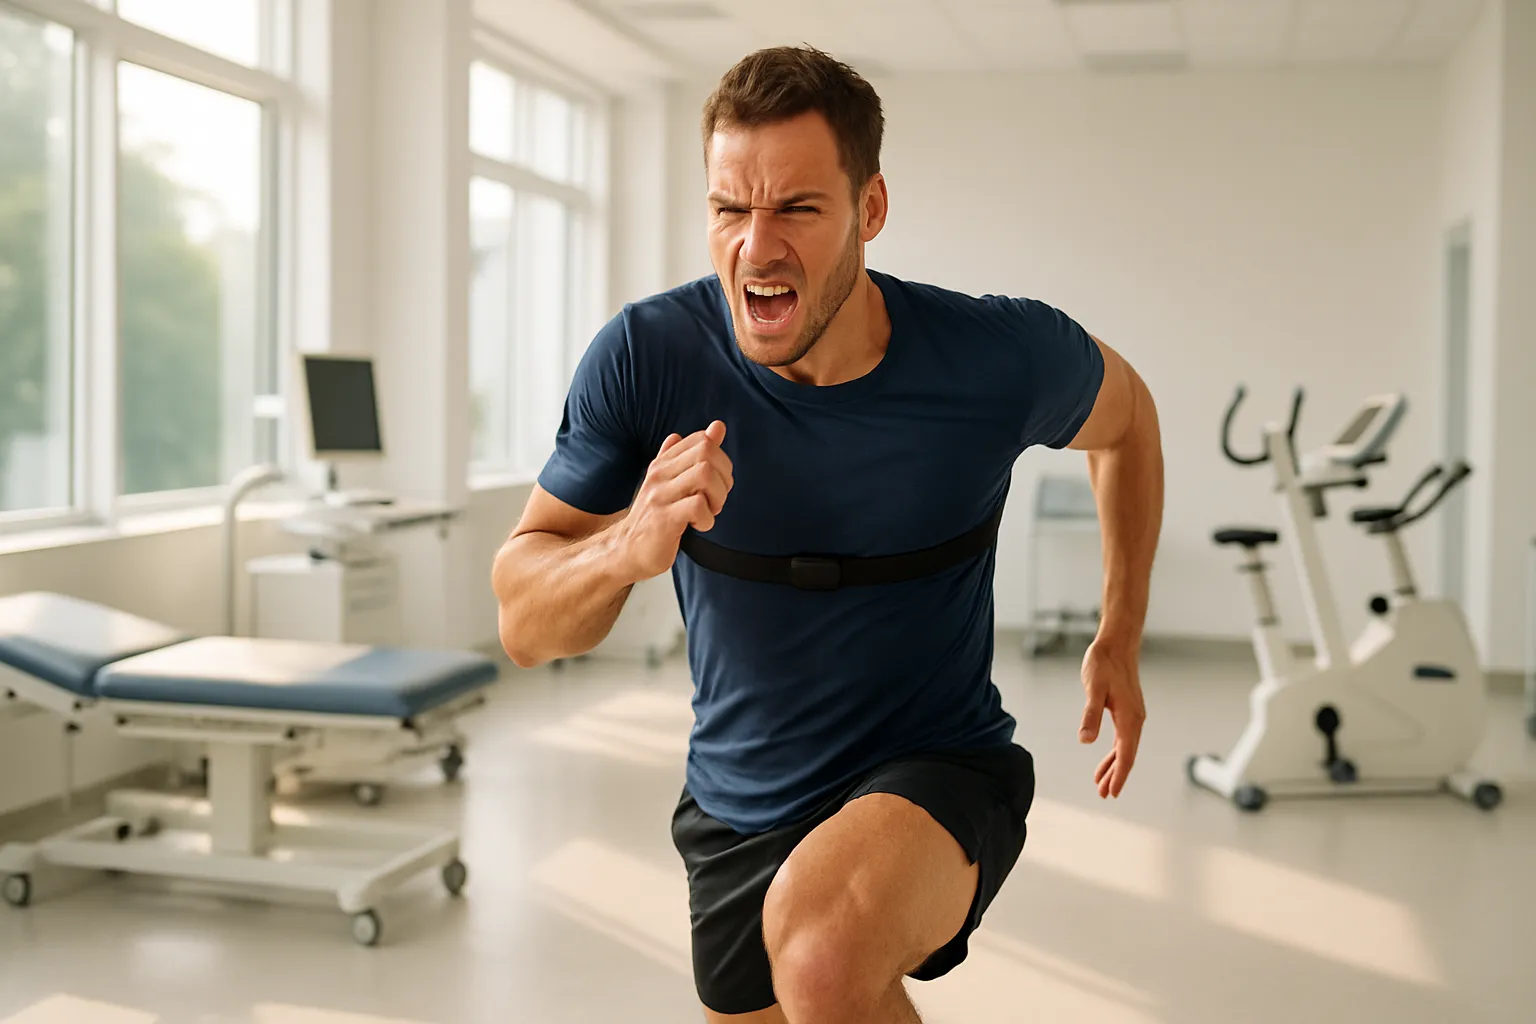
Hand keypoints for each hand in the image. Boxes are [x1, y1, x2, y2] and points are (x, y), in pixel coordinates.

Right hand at [617, 421, 733, 580]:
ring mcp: (660, 495)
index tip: (716, 483)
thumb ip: (693, 454)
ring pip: (704, 474)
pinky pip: (697, 505)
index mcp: (664, 463)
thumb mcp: (673, 481)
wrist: (626, 550)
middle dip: (723, 477)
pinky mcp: (663, 519)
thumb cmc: (655, 517)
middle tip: (716, 499)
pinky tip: (698, 526)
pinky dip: (707, 518)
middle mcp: (660, 474)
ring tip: (709, 512)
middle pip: (706, 452)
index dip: (720, 460)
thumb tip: (717, 426)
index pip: (702, 439)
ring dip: (718, 497)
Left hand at [1078, 639, 1145, 797]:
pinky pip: (1123, 738)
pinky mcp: (1128, 710)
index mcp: (1130, 718)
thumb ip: (1090, 715)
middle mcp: (1136, 720)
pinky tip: (1105, 758)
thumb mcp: (1093, 689)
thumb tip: (1086, 740)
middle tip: (1103, 794)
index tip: (1111, 793)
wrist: (1117, 645)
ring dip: (1114, 765)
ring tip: (1101, 783)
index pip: (1126, 754)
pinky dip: (1114, 751)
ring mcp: (1133, 716)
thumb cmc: (1104, 664)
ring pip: (1125, 748)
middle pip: (1127, 755)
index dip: (1118, 775)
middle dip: (1115, 776)